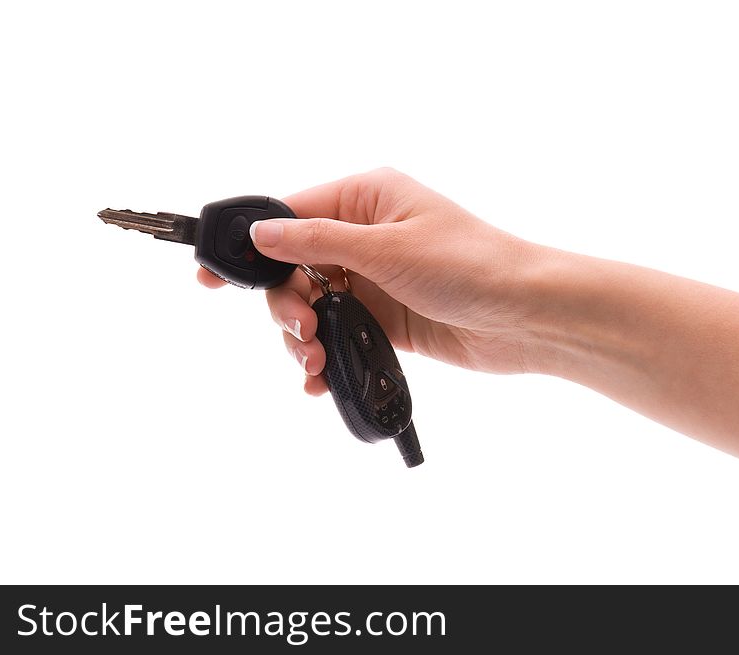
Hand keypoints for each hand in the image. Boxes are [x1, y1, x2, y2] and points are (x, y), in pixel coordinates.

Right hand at [197, 168, 546, 394]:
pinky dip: (324, 356)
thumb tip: (262, 234)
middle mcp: (364, 237)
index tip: (212, 276)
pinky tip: (320, 378)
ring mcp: (373, 280)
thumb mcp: (387, 249)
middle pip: (292, 268)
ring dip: (302, 336)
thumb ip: (318, 243)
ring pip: (311, 306)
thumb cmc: (471, 265)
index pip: (290, 215)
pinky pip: (338, 334)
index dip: (250, 246)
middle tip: (301, 329)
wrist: (525, 317)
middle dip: (285, 304)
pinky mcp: (384, 319)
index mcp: (365, 199)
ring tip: (314, 361)